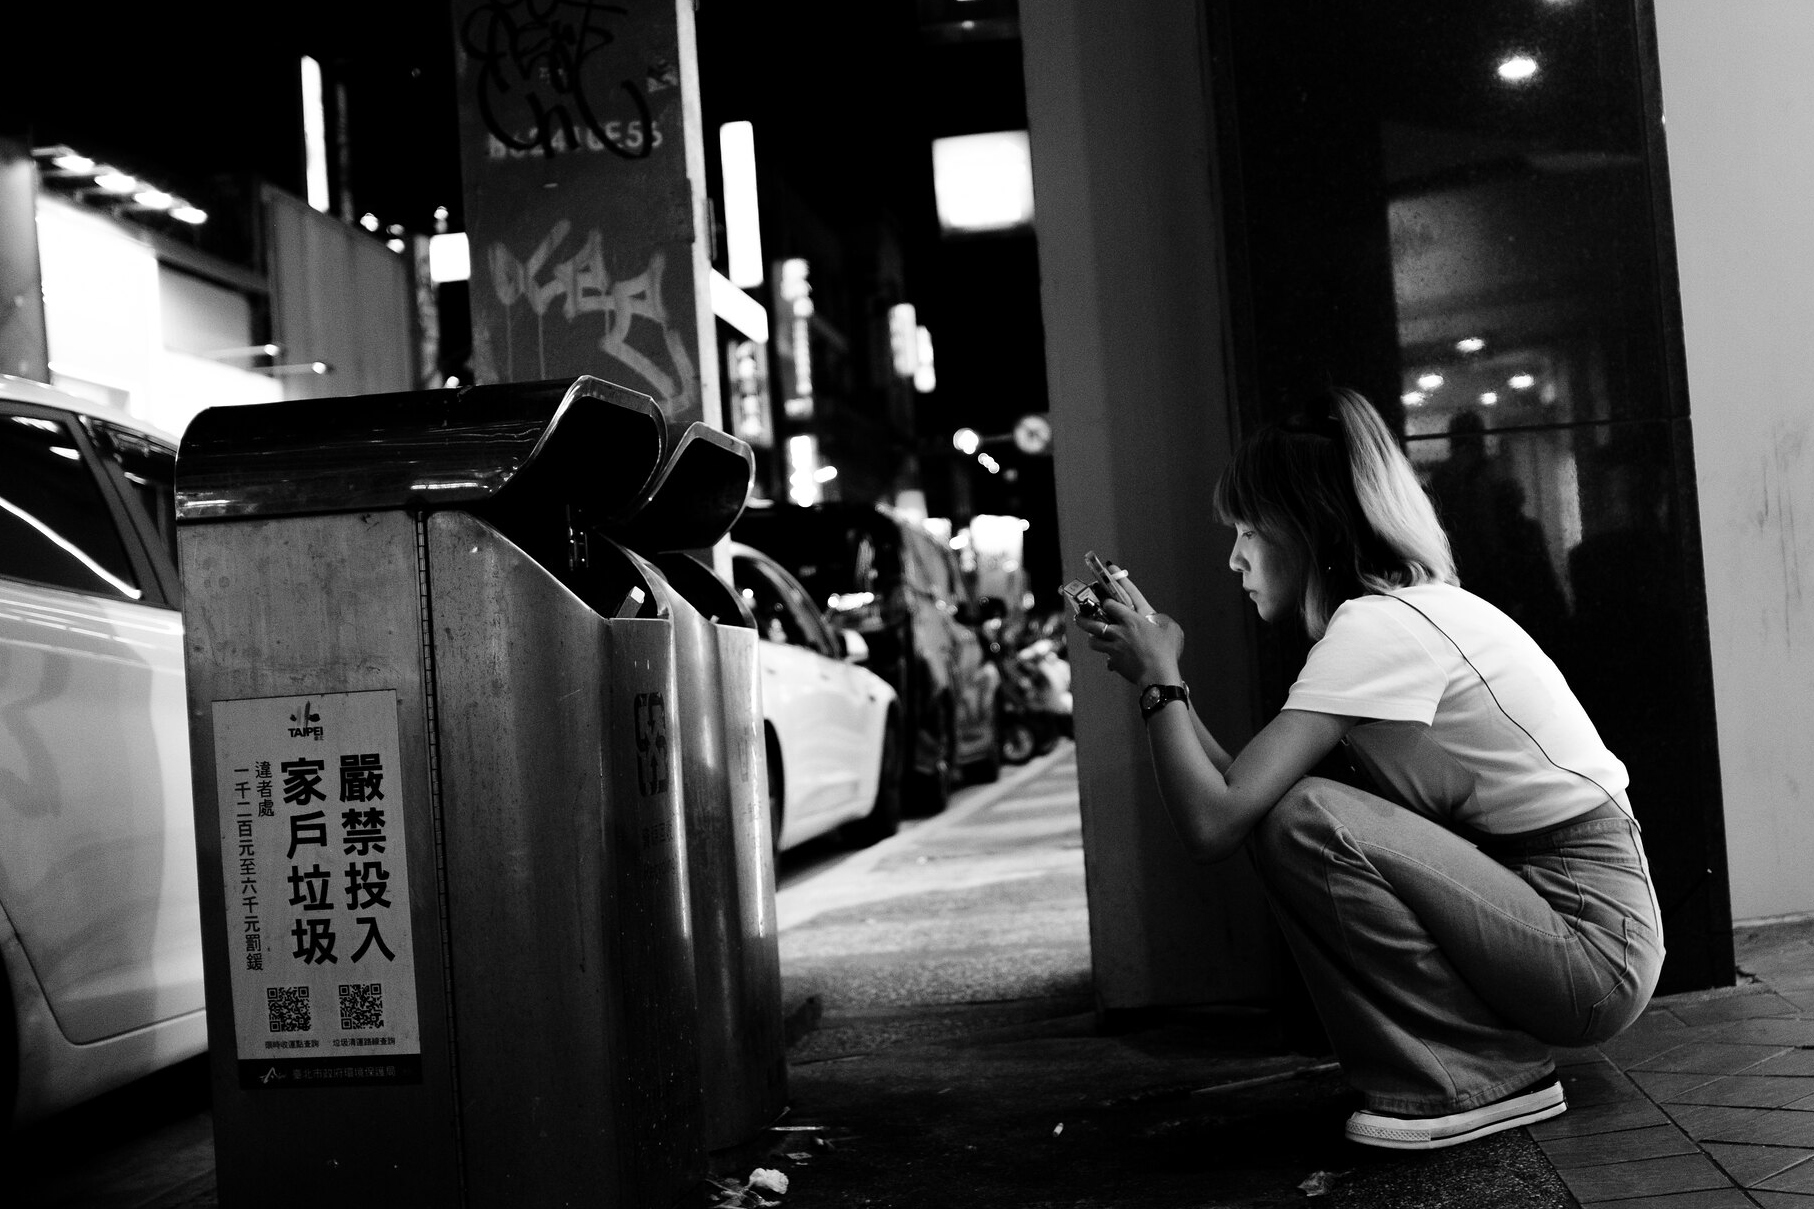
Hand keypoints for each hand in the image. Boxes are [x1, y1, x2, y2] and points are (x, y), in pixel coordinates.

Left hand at [1074, 571, 1183, 685]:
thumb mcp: (1171, 629)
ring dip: (1092, 639)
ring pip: (1093, 641)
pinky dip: (1109, 659)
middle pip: (1092, 622)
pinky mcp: (1114, 662)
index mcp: (1132, 620)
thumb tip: (1155, 619)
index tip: (1103, 597)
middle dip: (1083, 618)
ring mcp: (1114, 648)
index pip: (1111, 604)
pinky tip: (1111, 660)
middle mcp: (1119, 632)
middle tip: (1079, 616)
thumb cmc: (1166, 651)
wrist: (1158, 675)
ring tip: (1093, 638)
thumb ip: (1161, 620)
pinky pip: (1107, 659)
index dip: (1105, 599)